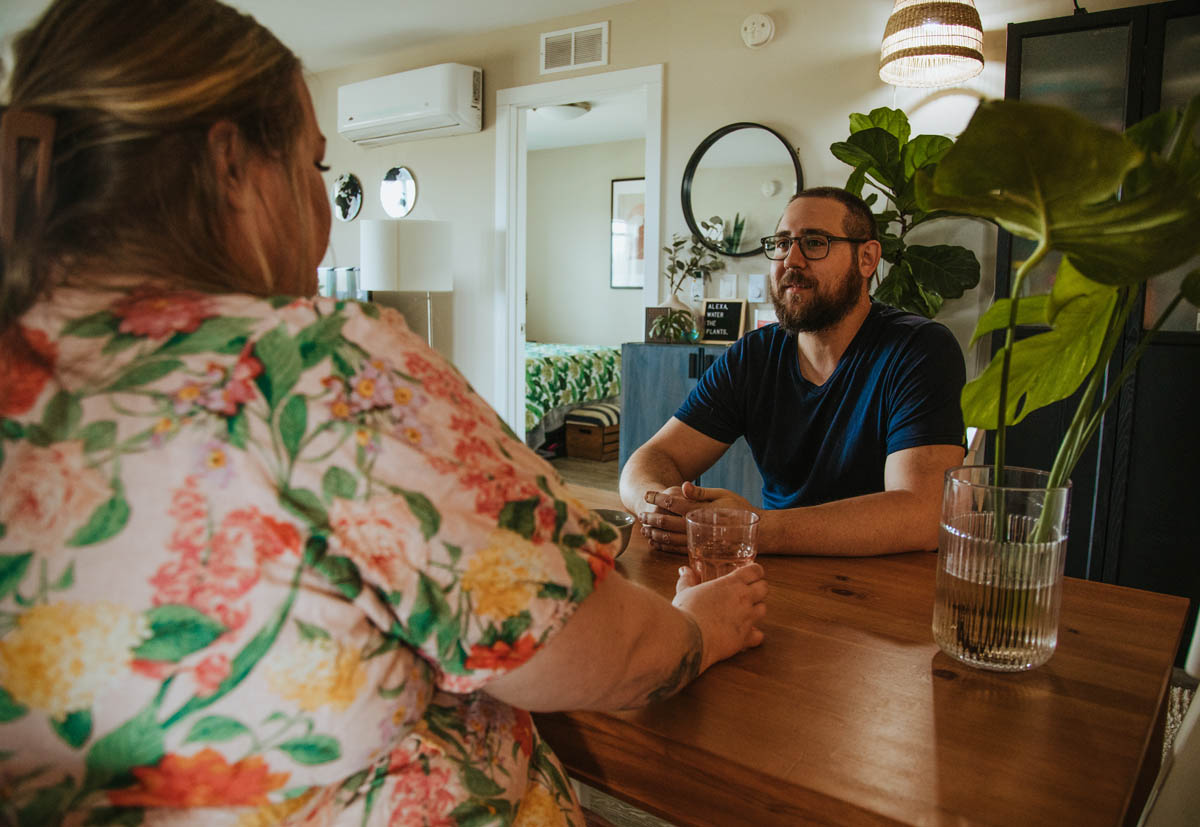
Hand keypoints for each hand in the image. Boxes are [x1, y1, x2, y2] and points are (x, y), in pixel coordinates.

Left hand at [638, 482, 756, 554]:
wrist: (757, 532)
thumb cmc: (739, 509)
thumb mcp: (723, 495)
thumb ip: (701, 492)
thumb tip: (682, 486)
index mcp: (700, 510)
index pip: (673, 503)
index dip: (657, 498)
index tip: (647, 494)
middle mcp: (697, 527)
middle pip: (666, 522)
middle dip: (651, 517)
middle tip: (641, 513)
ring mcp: (698, 541)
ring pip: (669, 538)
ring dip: (654, 533)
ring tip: (644, 529)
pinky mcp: (700, 551)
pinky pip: (677, 550)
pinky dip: (664, 546)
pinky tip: (656, 543)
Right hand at [672, 562, 766, 670]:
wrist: (689, 637)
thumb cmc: (687, 612)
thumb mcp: (685, 591)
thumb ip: (688, 580)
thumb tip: (685, 571)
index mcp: (731, 583)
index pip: (755, 571)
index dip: (756, 572)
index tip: (752, 574)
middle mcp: (743, 598)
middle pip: (764, 588)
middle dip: (759, 589)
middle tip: (750, 593)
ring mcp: (747, 618)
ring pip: (763, 609)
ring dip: (756, 610)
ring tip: (746, 613)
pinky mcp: (745, 637)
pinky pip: (759, 635)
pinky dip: (754, 634)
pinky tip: (745, 634)